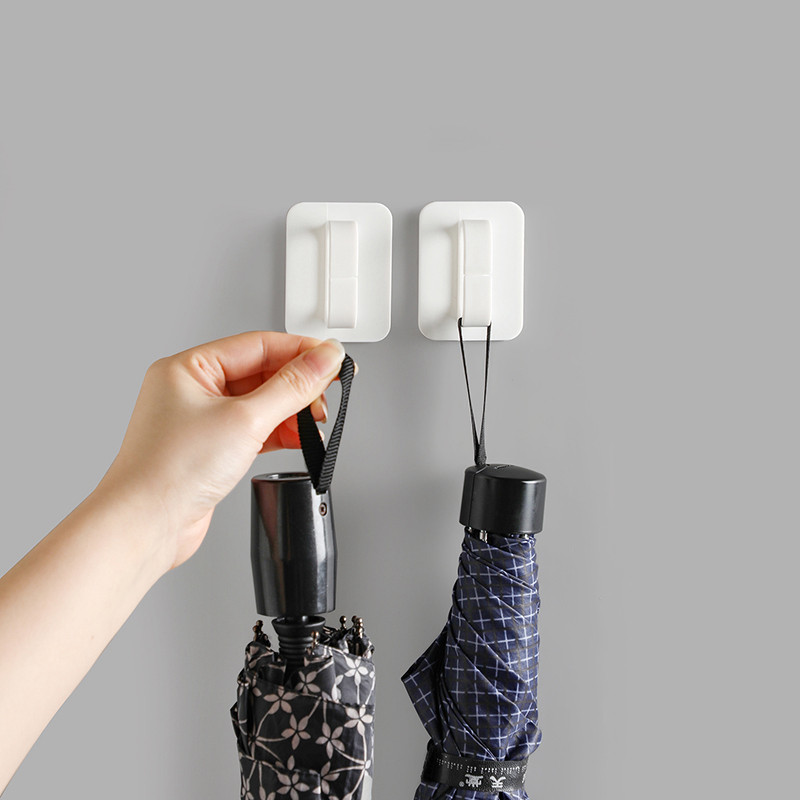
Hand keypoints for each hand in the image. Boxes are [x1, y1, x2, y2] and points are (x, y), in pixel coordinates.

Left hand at [99, 331, 348, 571]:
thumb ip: (292, 387)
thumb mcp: (245, 419)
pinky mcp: (212, 448)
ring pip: (261, 403)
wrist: (146, 525)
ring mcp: (203, 421)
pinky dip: (280, 432)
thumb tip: (324, 358)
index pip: (258, 344)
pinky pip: (256, 429)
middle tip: (330, 391)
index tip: (334, 358)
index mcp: (189, 368)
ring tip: (316, 420)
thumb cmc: (169, 471)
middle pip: (262, 373)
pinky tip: (300, 438)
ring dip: (293, 411)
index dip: (301, 350)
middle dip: (299, 384)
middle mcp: (193, 390)